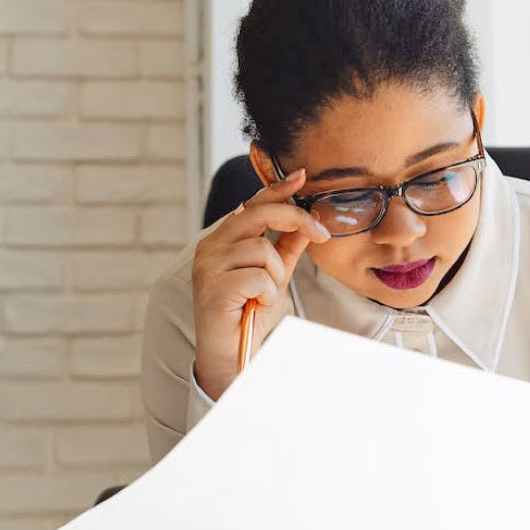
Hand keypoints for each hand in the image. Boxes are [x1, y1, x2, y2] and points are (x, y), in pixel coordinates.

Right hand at [191, 168, 329, 399]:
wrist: (231, 354)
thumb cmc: (250, 313)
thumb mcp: (275, 274)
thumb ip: (287, 246)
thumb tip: (307, 221)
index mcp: (224, 239)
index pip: (252, 204)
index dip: (277, 189)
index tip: (302, 176)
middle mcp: (211, 246)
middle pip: (258, 214)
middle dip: (296, 219)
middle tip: (321, 233)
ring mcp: (208, 266)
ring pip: (262, 249)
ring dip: (275, 275)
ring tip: (264, 294)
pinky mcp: (213, 287)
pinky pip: (258, 277)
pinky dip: (267, 293)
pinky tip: (255, 305)